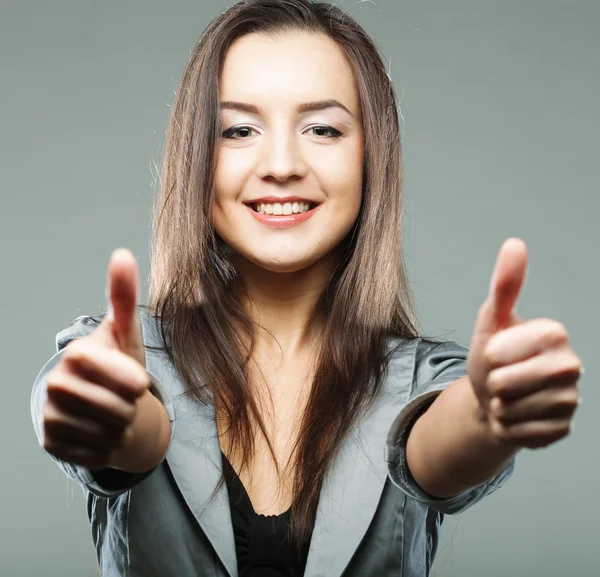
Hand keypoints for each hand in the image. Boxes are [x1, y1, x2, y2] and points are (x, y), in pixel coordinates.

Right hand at [42, 248, 149, 468]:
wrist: (107, 404)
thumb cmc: (119, 364)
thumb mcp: (127, 333)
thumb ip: (124, 297)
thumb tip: (122, 254)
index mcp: (75, 356)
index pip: (108, 372)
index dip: (127, 378)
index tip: (139, 382)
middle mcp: (55, 386)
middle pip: (116, 408)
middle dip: (130, 406)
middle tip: (124, 398)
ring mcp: (50, 418)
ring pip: (109, 434)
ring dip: (123, 427)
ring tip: (115, 414)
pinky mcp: (53, 445)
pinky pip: (99, 454)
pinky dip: (111, 447)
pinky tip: (103, 432)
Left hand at [467, 238, 581, 448]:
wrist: (492, 399)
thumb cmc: (493, 357)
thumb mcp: (491, 321)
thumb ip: (505, 285)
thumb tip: (514, 244)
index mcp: (554, 333)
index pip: (500, 352)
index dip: (489, 356)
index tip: (498, 353)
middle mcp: (571, 365)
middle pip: (505, 383)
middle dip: (492, 383)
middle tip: (502, 378)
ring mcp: (570, 400)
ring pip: (512, 410)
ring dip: (499, 407)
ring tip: (508, 396)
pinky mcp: (564, 428)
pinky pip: (521, 432)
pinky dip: (508, 427)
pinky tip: (517, 416)